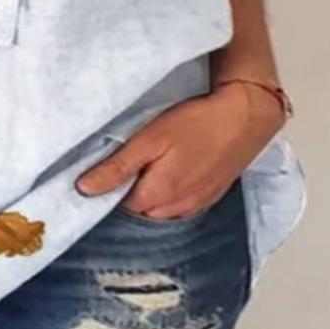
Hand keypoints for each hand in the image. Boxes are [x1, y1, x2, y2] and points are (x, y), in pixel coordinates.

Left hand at [75, 82, 285, 218]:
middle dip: (128, 194)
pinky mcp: (211, 195)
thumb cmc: (196, 124)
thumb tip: (84, 189)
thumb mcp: (149, 140)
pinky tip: (172, 171)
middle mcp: (178, 208)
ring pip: (161, 210)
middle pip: (140, 211)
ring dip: (151, 195)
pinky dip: (171, 194)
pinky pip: (182, 205)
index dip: (108, 190)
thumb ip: (117, 168)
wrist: (245, 117)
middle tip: (126, 163)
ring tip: (149, 166)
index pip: (118, 207)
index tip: (103, 171)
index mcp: (158, 196)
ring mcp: (197, 204)